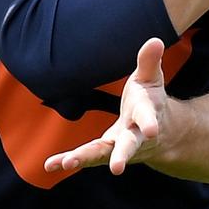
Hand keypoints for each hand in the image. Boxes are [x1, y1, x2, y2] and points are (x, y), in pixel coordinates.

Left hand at [44, 38, 167, 175]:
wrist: (159, 135)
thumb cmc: (150, 101)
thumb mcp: (151, 80)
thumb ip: (149, 62)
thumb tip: (155, 40)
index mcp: (147, 115)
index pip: (147, 116)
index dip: (149, 121)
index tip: (152, 129)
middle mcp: (134, 136)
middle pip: (128, 146)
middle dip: (122, 155)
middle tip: (117, 168)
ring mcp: (118, 147)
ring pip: (102, 155)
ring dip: (85, 159)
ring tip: (66, 164)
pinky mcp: (104, 153)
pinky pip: (86, 158)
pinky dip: (68, 161)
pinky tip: (49, 165)